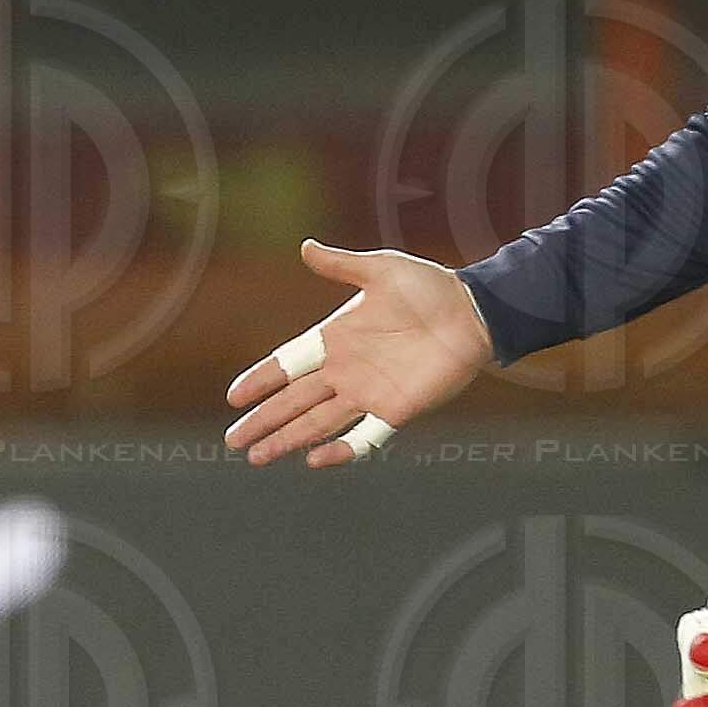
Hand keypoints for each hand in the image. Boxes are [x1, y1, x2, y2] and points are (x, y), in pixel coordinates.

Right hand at [223, 244, 494, 467]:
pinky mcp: (394, 411)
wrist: (474, 311)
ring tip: (256, 457)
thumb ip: (341, 265)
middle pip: (292, 402)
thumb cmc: (429, 287)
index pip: (287, 364)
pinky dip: (340, 450)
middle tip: (233, 442)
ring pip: (316, 424)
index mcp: (335, 338)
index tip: (234, 397)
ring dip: (286, 441)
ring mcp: (367, 394)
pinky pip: (363, 437)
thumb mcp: (381, 269)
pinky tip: (314, 460)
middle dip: (262, 422)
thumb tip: (305, 246)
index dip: (260, 380)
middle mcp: (345, 371)